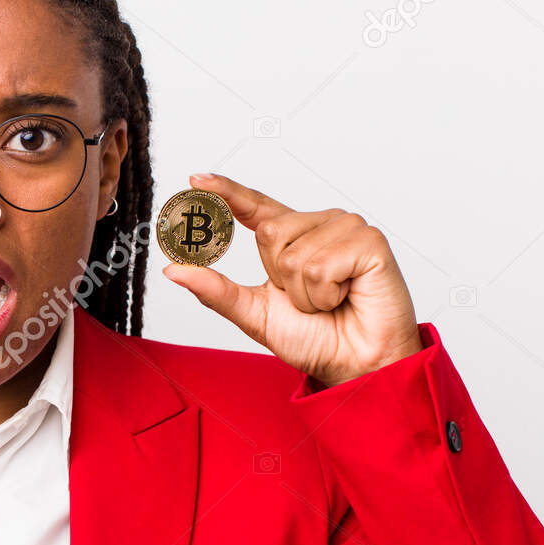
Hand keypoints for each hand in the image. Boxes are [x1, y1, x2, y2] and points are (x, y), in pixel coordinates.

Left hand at [161, 173, 423, 386]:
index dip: (228, 192)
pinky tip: (347, 296)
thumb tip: (173, 270)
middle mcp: (319, 225)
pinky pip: (323, 265)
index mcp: (293, 238)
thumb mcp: (254, 314)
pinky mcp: (370, 241)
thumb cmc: (315, 339)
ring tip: (330, 301)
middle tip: (309, 299)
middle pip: (269, 232)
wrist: (355, 364)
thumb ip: (216, 290)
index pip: (256, 207)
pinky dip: (326, 294)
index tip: (197, 180)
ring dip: (306, 293)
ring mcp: (346, 229)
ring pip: (295, 254)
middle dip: (280, 278)